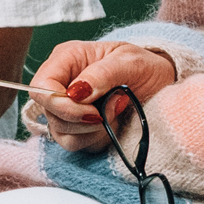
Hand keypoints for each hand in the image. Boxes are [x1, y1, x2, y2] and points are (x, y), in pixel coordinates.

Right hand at [24, 39, 178, 155]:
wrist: (163, 84)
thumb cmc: (145, 66)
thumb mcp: (130, 61)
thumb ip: (102, 74)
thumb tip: (76, 93)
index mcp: (67, 59)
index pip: (41, 85)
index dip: (58, 102)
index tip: (91, 109)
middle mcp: (62, 83)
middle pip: (48, 112)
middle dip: (80, 119)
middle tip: (112, 111)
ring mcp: (68, 107)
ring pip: (59, 131)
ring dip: (90, 131)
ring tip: (115, 115)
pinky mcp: (78, 128)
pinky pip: (74, 144)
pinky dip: (94, 140)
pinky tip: (111, 127)